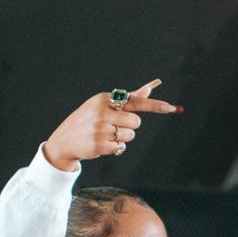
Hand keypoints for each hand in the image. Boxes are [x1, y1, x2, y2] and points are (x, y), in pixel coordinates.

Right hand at [44, 79, 181, 171]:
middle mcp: (102, 112)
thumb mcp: (104, 104)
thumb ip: (129, 98)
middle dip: (129, 126)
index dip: (155, 106)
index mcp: (105, 99)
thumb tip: (151, 88)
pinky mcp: (99, 144)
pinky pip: (121, 147)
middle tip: (113, 126)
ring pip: (130, 135)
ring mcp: (100, 129)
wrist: (64, 140)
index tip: (172, 108)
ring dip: (122, 138)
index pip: (135, 102)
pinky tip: (102, 144)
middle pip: (136, 122)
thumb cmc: (89, 119)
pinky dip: (115, 148)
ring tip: (105, 135)